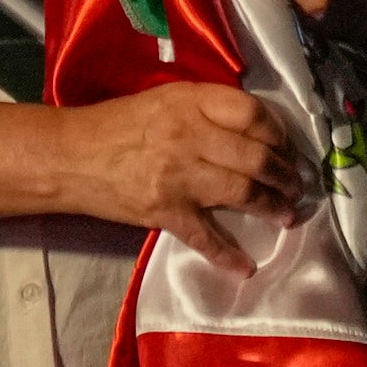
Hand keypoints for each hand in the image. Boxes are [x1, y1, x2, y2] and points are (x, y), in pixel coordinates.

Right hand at [57, 83, 299, 234]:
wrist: (70, 157)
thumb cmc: (117, 125)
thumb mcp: (164, 100)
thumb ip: (206, 110)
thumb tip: (254, 131)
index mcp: (189, 102)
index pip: (251, 113)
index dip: (278, 132)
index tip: (286, 146)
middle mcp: (188, 135)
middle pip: (254, 156)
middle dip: (284, 175)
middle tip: (296, 185)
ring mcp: (178, 176)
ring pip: (241, 192)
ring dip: (271, 206)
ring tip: (286, 215)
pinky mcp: (165, 211)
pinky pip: (206, 237)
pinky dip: (228, 255)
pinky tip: (246, 267)